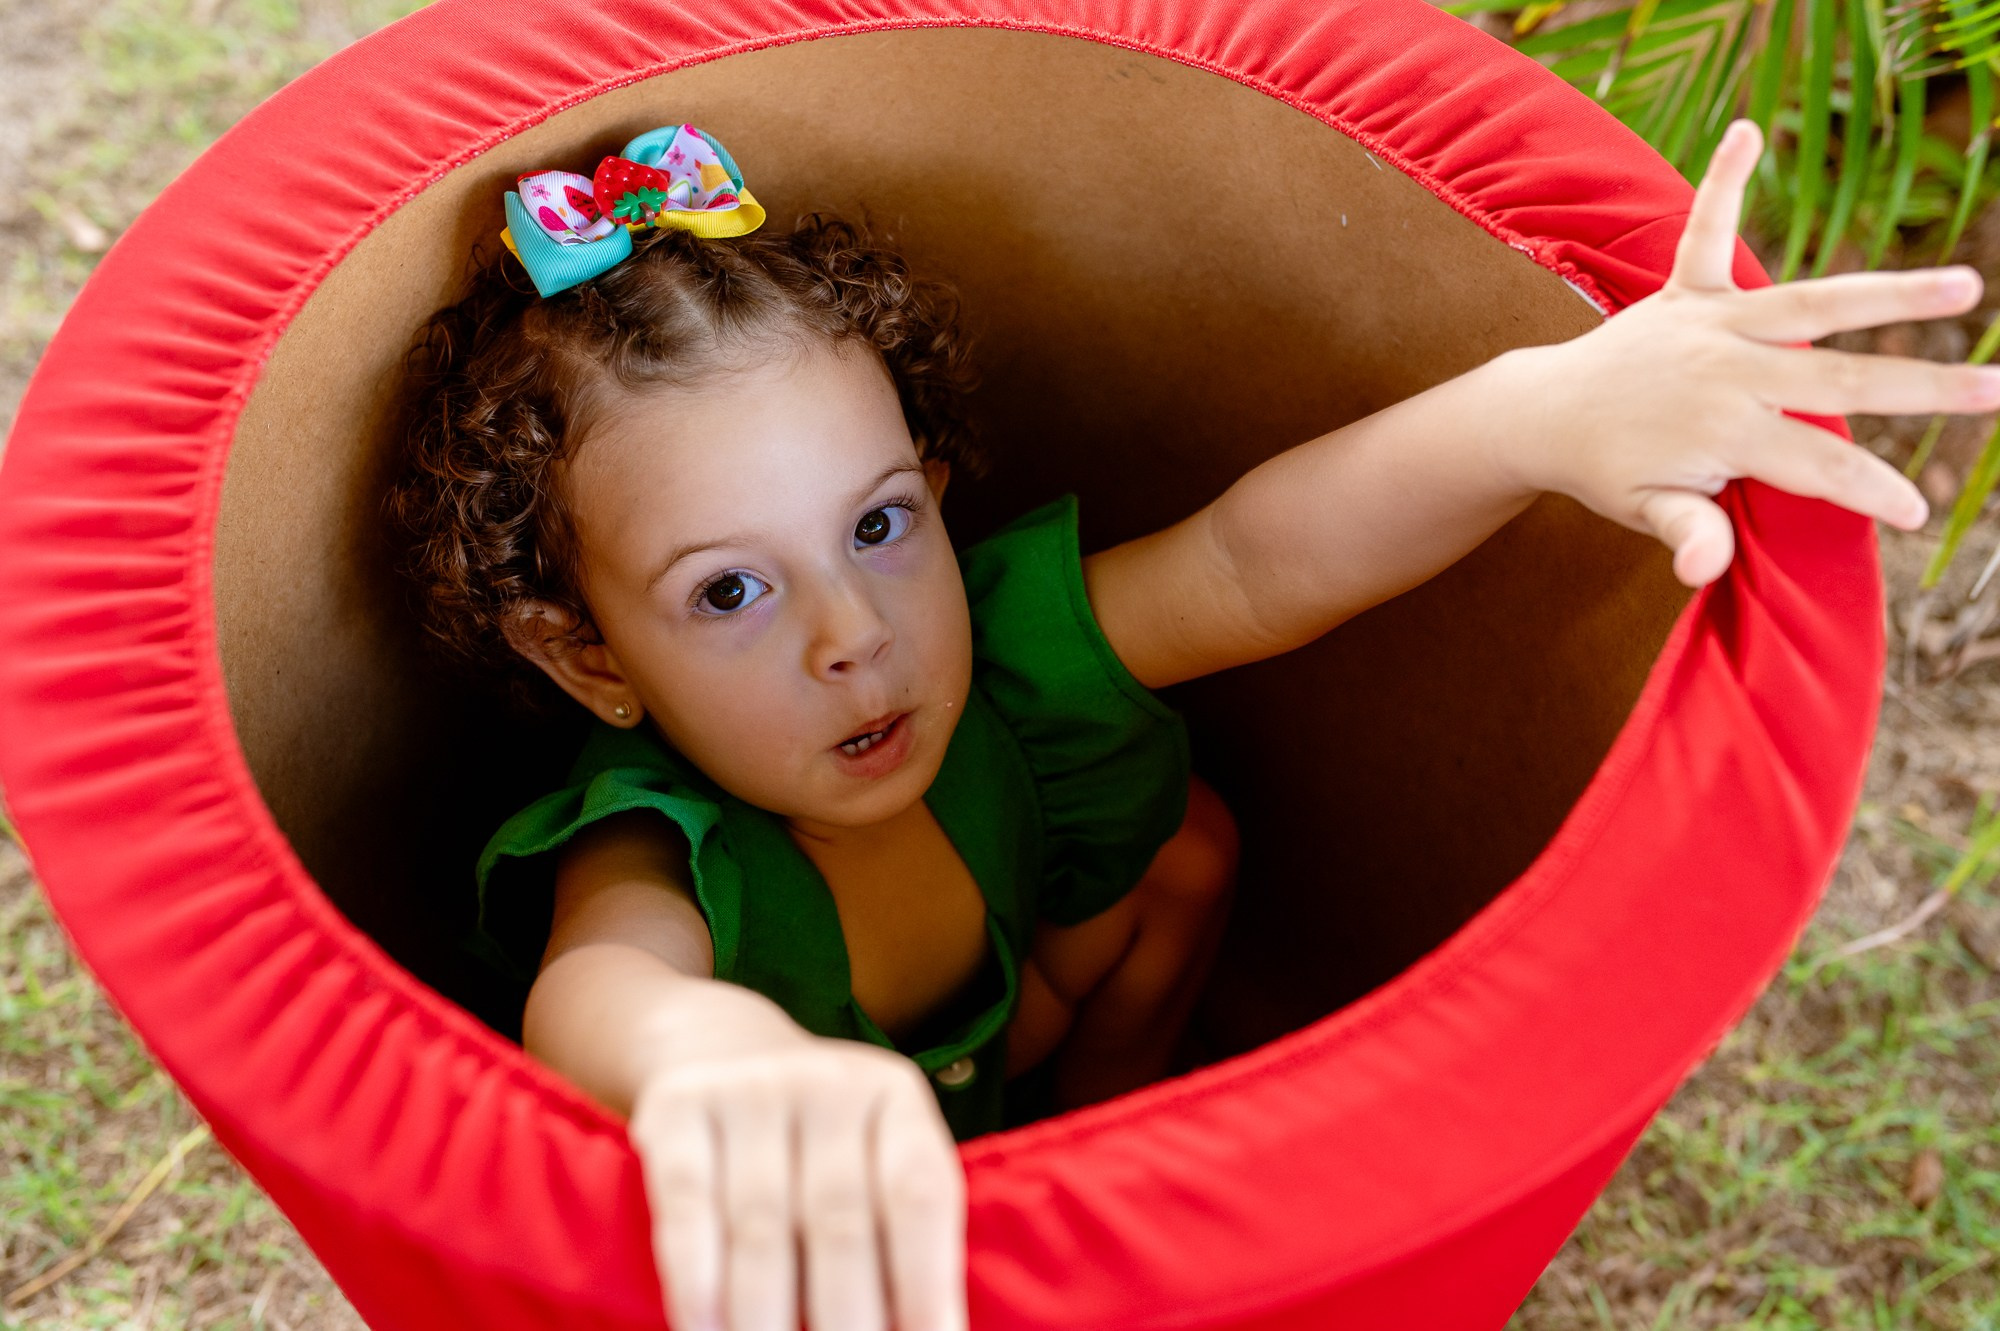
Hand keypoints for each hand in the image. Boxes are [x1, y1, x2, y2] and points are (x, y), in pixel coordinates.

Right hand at [628, 1016, 966, 1330]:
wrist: (715, 1043)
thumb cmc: (817, 1139)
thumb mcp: (873, 1155)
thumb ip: (900, 1234)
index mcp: (895, 1098)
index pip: (919, 1196)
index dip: (927, 1284)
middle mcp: (828, 1083)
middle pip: (840, 1222)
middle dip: (846, 1322)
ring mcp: (750, 1090)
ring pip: (761, 1227)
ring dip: (765, 1320)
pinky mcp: (678, 1108)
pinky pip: (686, 1207)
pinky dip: (695, 1283)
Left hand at [1502, 118, 1999, 586]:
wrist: (1543, 417)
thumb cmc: (1608, 472)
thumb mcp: (1643, 510)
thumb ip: (1683, 532)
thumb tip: (1700, 570)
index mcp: (1722, 433)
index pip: (1816, 465)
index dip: (1867, 491)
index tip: (1915, 509)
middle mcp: (1726, 371)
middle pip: (1840, 380)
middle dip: (1924, 387)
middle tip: (1996, 388)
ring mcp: (1710, 325)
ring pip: (1810, 304)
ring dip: (1890, 290)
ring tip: (1964, 284)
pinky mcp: (1686, 291)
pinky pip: (1705, 231)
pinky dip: (1723, 181)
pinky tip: (1746, 131)